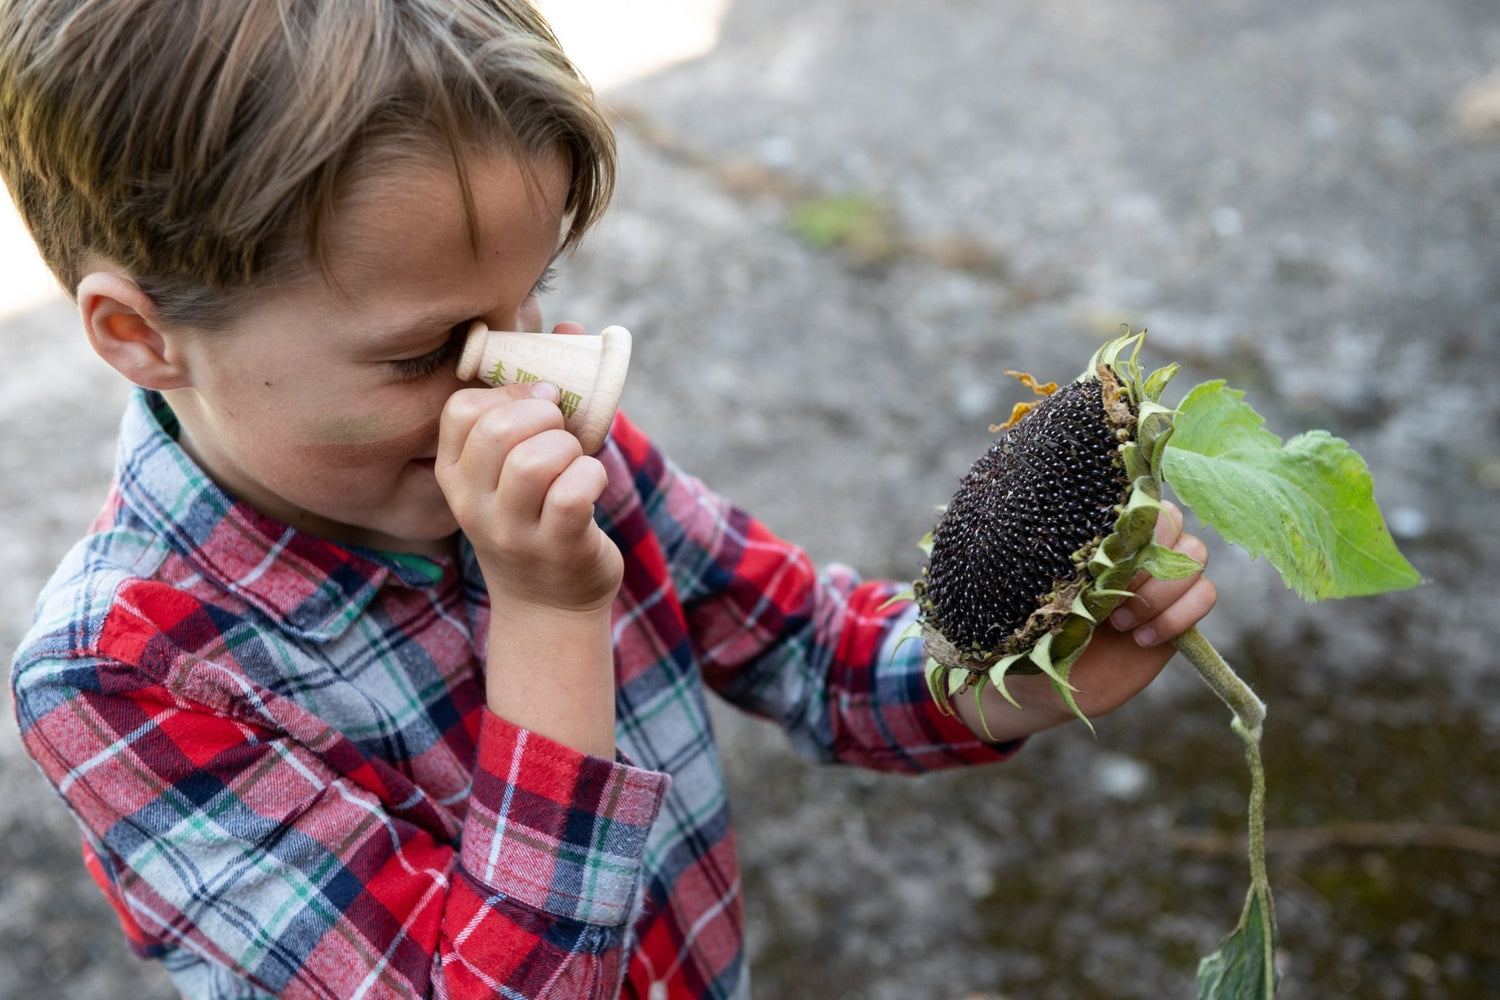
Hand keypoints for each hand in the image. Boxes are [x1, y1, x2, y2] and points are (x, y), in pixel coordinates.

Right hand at [437, 377, 623, 757]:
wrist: (550, 603)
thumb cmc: (539, 514)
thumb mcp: (519, 464)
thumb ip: (536, 398)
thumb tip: (569, 328)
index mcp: (455, 472)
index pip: (462, 409)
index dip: (508, 393)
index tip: (538, 404)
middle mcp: (473, 502)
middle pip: (500, 428)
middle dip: (545, 415)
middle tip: (562, 432)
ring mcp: (511, 530)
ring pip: (537, 459)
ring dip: (570, 448)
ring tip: (576, 463)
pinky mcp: (555, 548)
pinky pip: (574, 492)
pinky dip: (592, 476)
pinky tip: (592, 485)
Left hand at [956, 501, 1216, 739]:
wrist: (1044, 684)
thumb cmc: (1030, 632)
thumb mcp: (1036, 596)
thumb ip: (1061, 567)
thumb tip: (1084, 542)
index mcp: (1100, 535)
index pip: (1140, 499)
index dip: (1135, 524)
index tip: (1105, 560)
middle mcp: (1134, 550)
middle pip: (1174, 523)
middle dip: (1148, 562)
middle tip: (1110, 599)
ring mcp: (1160, 580)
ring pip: (1195, 557)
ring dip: (1161, 592)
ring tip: (1120, 623)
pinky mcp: (1178, 613)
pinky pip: (1206, 594)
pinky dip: (1179, 616)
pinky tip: (1141, 639)